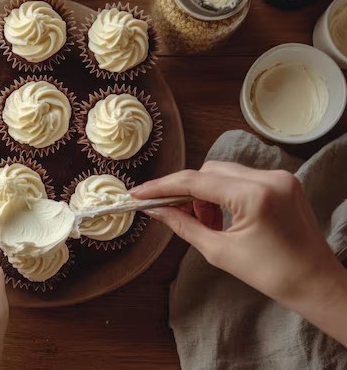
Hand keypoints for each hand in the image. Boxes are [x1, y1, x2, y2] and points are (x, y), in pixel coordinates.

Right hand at [130, 162, 346, 345]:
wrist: (316, 283)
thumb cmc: (272, 274)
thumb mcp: (219, 251)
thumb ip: (184, 225)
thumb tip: (154, 210)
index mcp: (254, 196)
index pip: (195, 181)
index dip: (162, 186)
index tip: (138, 193)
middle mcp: (268, 177)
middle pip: (208, 171)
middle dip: (186, 192)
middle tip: (173, 214)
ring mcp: (279, 177)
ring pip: (224, 173)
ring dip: (205, 193)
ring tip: (205, 223)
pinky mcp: (283, 181)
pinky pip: (241, 178)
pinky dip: (224, 193)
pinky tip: (221, 217)